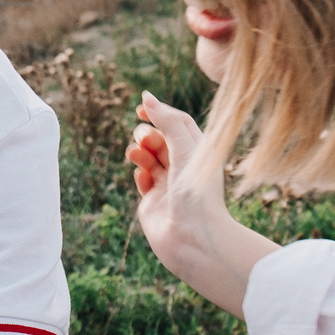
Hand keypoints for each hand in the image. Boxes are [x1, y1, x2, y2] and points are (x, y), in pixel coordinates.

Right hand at [126, 91, 272, 318]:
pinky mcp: (153, 201)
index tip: (141, 108)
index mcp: (198, 151)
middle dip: (147, 134)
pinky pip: (142, 179)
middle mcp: (184, 166)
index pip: (178, 123)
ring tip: (136, 155)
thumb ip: (167, 121)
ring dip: (139, 151)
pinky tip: (143, 179)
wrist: (192, 237)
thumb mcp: (184, 149)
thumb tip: (147, 97)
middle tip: (144, 140)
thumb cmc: (196, 193)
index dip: (160, 113)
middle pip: (159, 138)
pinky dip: (139, 174)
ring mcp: (168, 184)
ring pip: (147, 157)